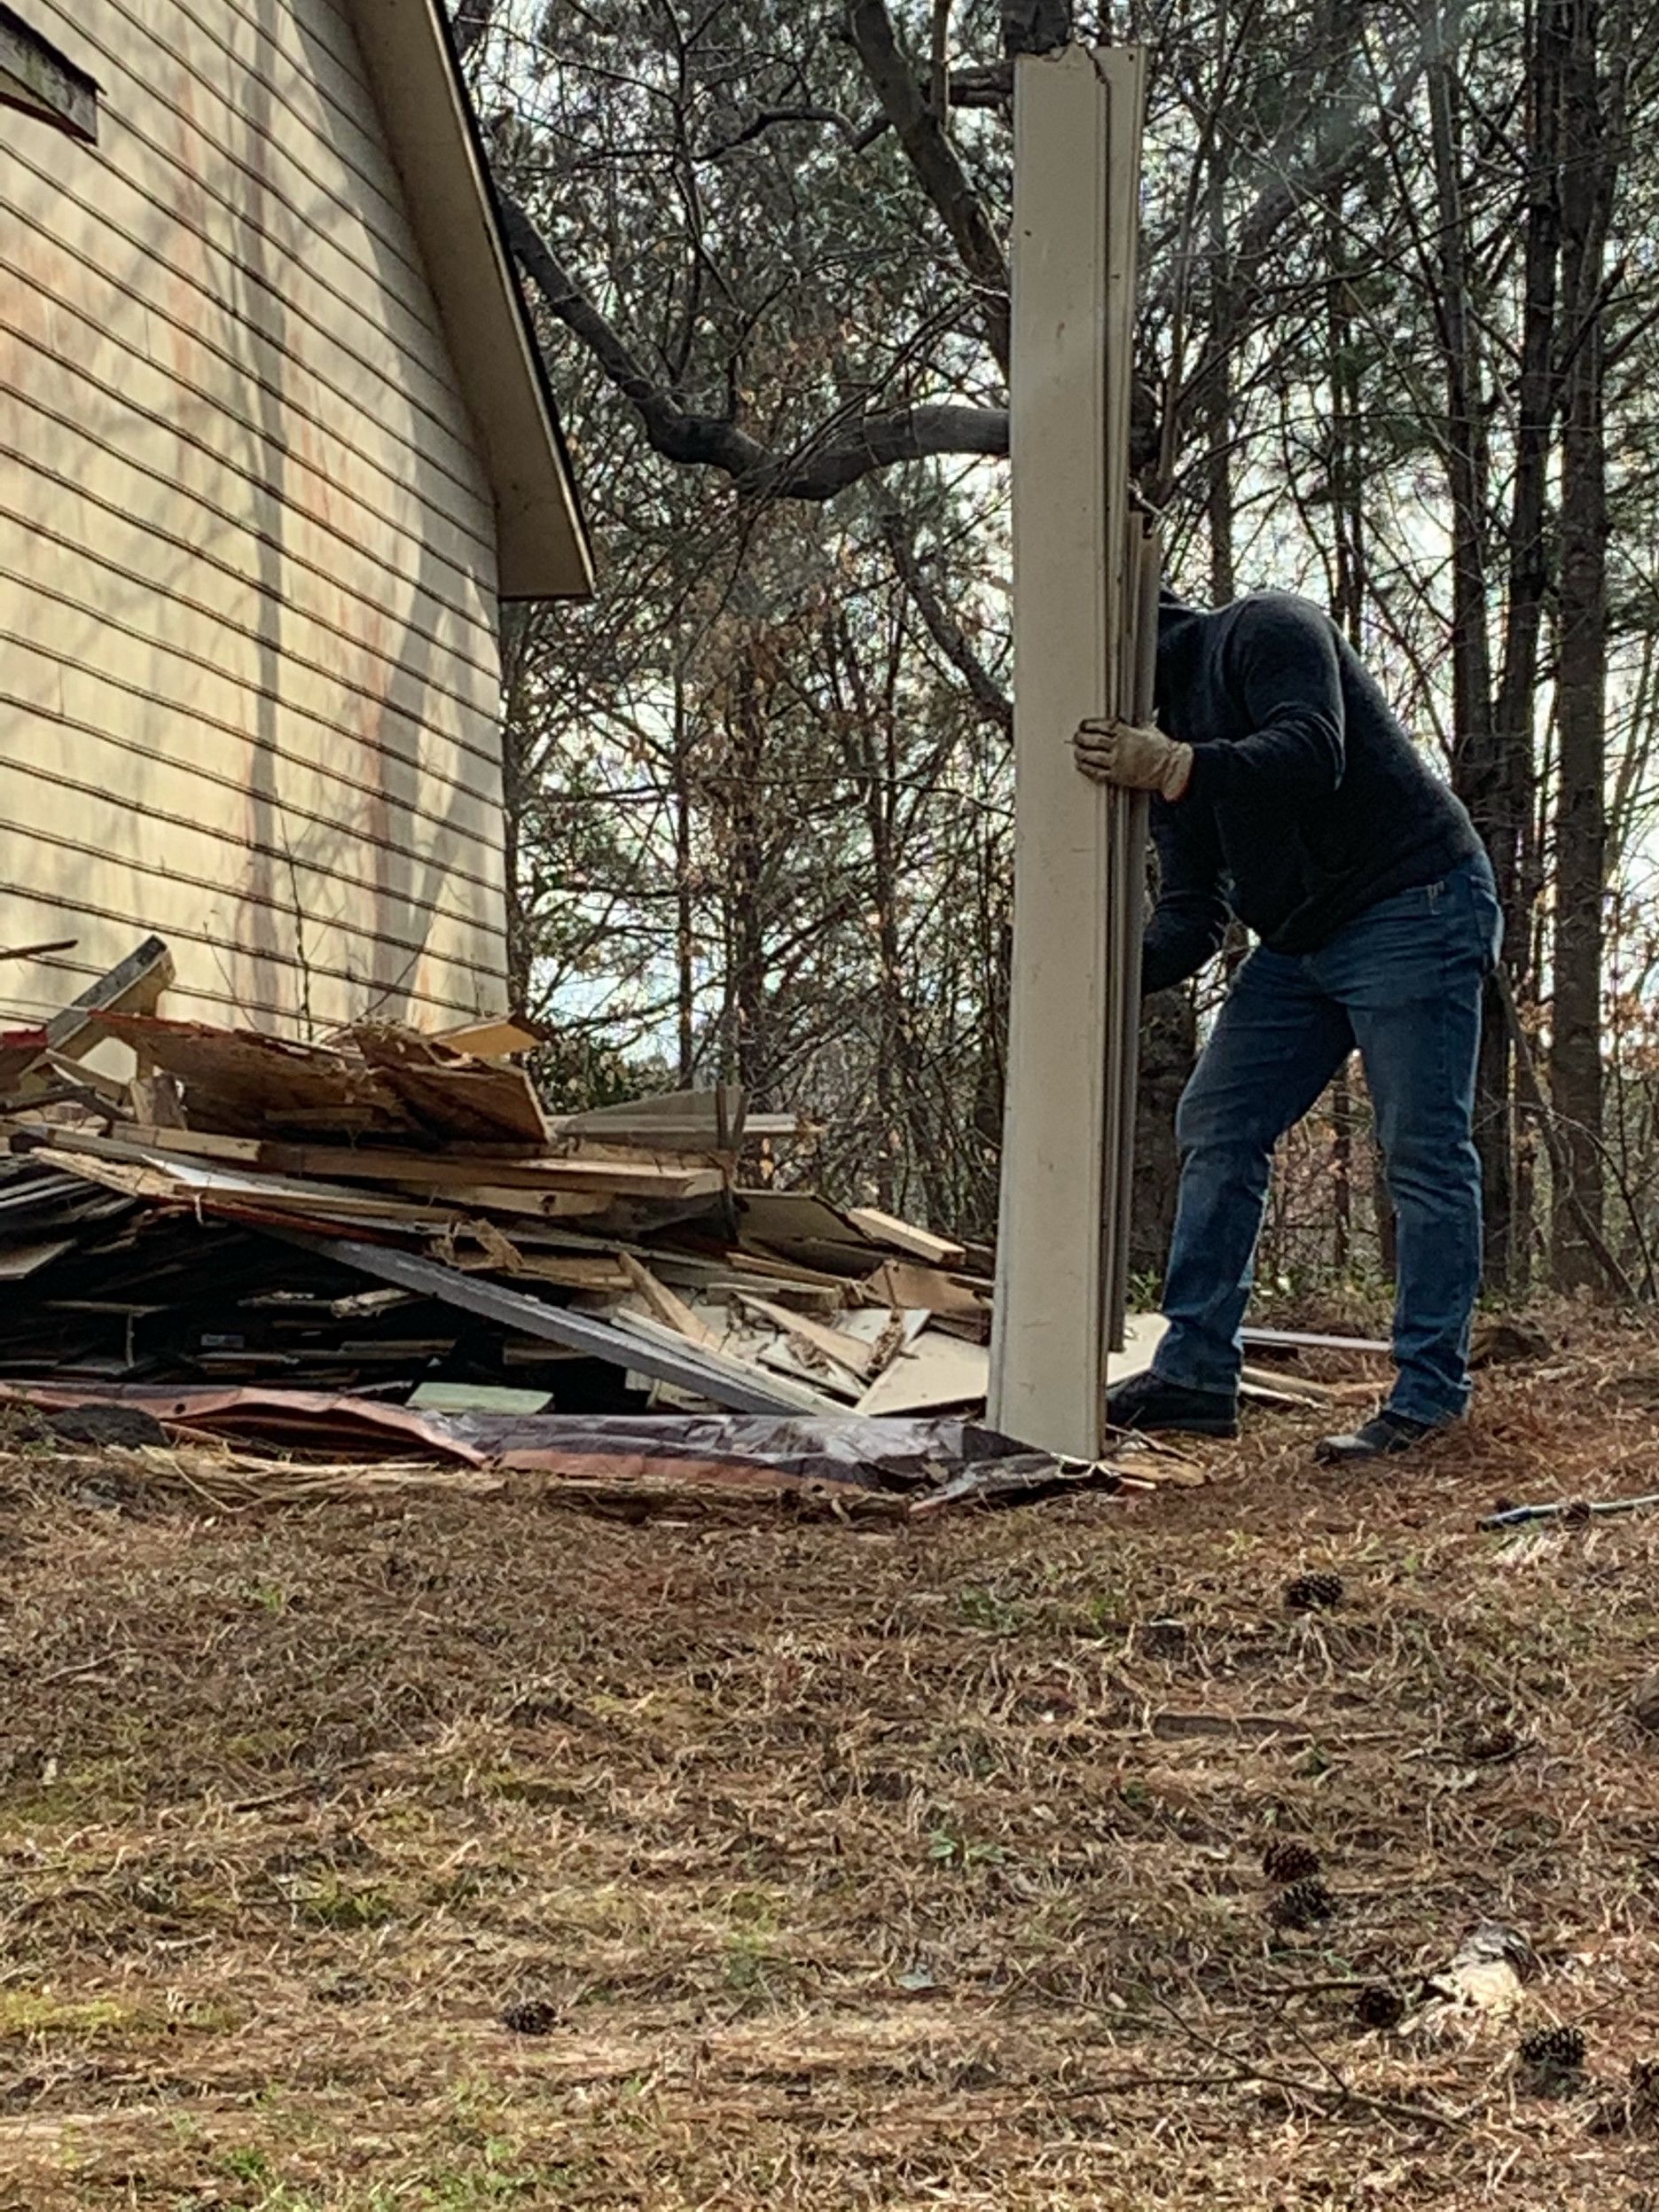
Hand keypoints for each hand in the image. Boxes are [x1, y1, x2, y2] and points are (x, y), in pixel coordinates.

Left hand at [1074, 717, 1192, 800]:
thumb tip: (1136, 717)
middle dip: (1081, 738)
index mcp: (1126, 732)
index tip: (1083, 725)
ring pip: (1091, 756)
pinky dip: (1086, 769)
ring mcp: (1117, 762)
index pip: (1100, 726)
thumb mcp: (1150, 729)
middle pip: (1092, 740)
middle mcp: (1119, 746)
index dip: (1088, 725)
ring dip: (1080, 753)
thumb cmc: (1163, 749)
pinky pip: (1097, 772)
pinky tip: (1081, 766)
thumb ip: (1137, 724)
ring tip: (1076, 751)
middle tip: (1076, 738)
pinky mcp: (1118, 776)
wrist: (1171, 768)